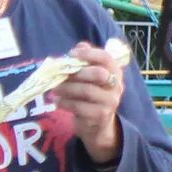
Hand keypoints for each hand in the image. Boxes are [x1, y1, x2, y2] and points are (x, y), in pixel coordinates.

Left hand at [56, 41, 127, 164]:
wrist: (98, 125)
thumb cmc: (92, 95)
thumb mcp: (91, 78)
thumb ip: (86, 61)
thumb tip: (80, 46)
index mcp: (115, 72)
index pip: (106, 58)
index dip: (89, 53)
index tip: (72, 53)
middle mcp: (117, 86)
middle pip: (98, 74)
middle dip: (76, 73)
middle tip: (60, 74)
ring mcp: (110, 102)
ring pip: (86, 91)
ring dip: (66, 88)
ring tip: (55, 88)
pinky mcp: (100, 116)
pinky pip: (79, 107)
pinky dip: (65, 102)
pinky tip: (58, 101)